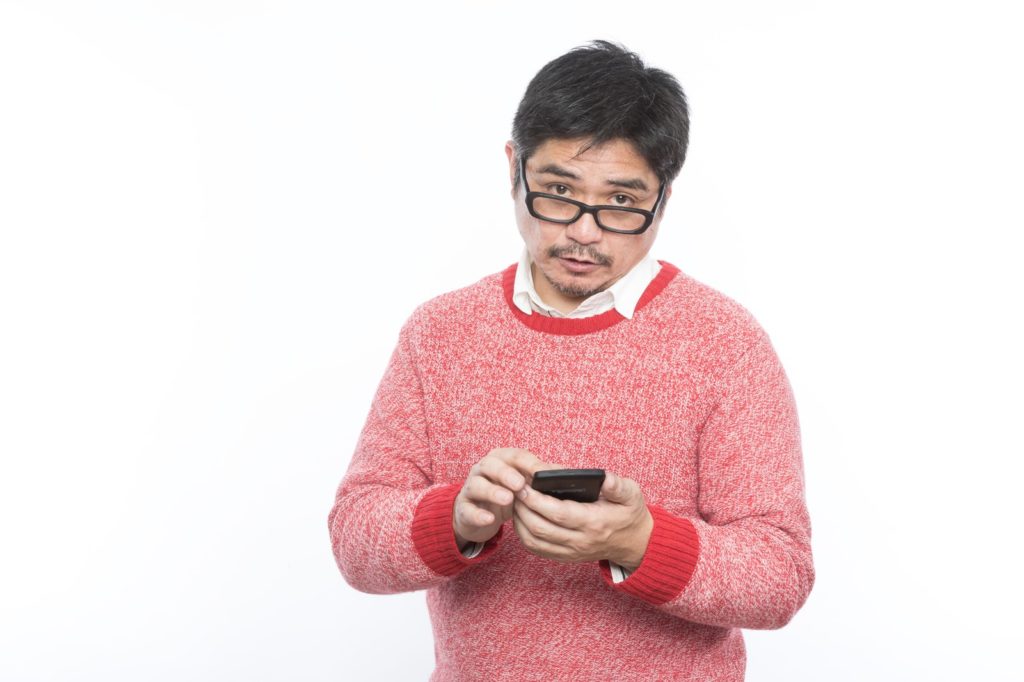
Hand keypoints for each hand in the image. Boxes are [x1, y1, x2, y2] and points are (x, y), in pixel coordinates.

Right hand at [452, 448, 551, 547]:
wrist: (479, 513)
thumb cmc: (506, 493)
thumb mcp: (522, 484)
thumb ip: (538, 478)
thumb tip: (563, 475)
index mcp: (501, 459)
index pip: (515, 456)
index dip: (529, 463)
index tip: (543, 473)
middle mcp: (483, 469)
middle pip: (491, 465)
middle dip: (506, 473)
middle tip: (520, 484)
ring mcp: (471, 488)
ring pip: (477, 485)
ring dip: (492, 491)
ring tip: (507, 499)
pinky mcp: (464, 508)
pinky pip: (468, 510)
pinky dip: (478, 514)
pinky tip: (489, 519)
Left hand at [513, 471, 653, 569]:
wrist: (633, 542)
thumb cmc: (629, 513)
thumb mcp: (631, 495)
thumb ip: (618, 486)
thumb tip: (605, 478)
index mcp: (595, 523)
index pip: (559, 514)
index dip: (537, 500)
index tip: (524, 485)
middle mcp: (581, 541)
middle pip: (541, 528)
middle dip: (523, 508)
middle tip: (514, 489)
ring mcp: (572, 552)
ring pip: (534, 541)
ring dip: (519, 521)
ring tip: (515, 501)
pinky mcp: (565, 557)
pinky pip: (537, 549)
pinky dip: (523, 534)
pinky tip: (521, 517)